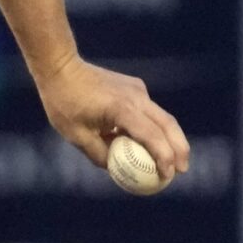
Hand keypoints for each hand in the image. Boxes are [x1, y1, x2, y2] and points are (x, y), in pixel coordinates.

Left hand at [35, 55, 190, 178]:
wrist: (61, 66)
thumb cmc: (64, 102)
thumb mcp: (76, 136)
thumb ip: (99, 154)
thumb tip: (116, 168)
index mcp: (121, 109)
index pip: (152, 136)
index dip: (164, 157)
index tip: (167, 176)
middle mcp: (136, 97)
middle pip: (168, 124)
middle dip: (179, 148)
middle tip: (181, 170)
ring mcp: (137, 89)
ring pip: (162, 116)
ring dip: (170, 138)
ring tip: (171, 160)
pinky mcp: (135, 86)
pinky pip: (148, 110)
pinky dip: (153, 127)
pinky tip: (146, 142)